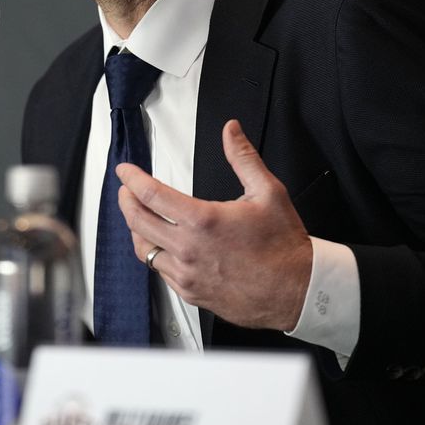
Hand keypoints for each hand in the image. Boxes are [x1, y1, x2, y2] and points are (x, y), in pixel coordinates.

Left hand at [116, 119, 312, 329]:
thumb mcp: (267, 192)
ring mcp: (187, 275)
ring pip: (144, 250)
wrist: (298, 290)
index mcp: (203, 221)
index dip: (132, 179)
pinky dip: (155, 254)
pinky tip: (161, 246)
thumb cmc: (284, 246)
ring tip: (139, 217)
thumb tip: (231, 131)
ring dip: (137, 230)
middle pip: (138, 222)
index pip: (151, 195)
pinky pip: (161, 272)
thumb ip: (243, 157)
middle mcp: (188, 250)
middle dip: (126, 201)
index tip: (125, 172)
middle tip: (126, 190)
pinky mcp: (192, 293)